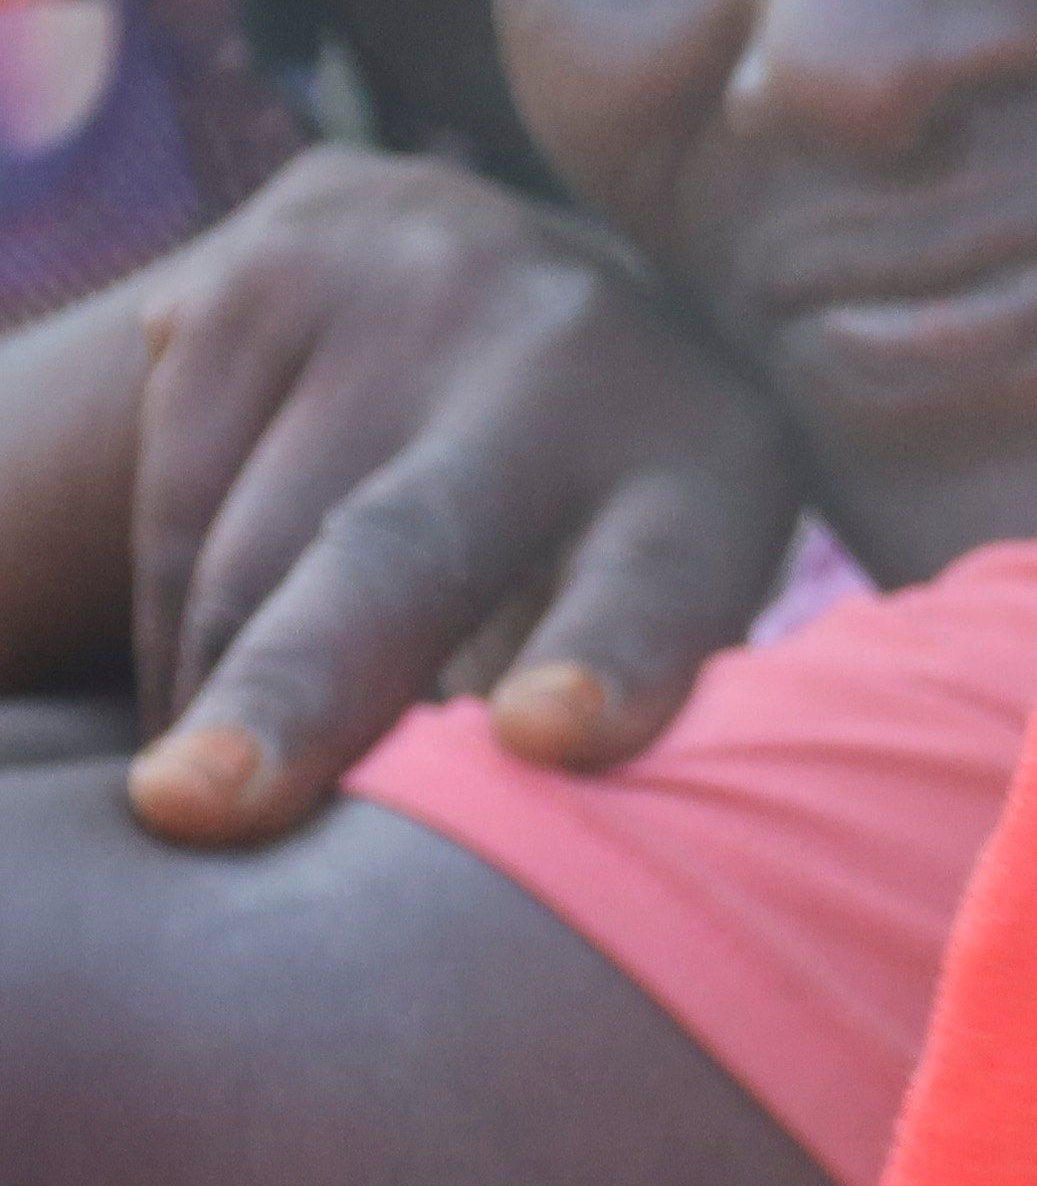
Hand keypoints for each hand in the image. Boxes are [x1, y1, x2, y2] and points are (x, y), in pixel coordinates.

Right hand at [0, 152, 807, 844]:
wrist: (499, 278)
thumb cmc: (606, 522)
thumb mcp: (667, 587)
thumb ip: (620, 718)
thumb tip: (538, 910)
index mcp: (712, 465)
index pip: (664, 578)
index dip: (617, 659)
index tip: (549, 740)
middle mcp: (575, 357)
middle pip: (409, 550)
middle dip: (301, 686)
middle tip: (203, 808)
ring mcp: (411, 299)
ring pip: (256, 546)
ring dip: (213, 699)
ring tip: (199, 807)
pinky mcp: (264, 275)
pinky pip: (178, 492)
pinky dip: (176, 624)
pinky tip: (191, 697)